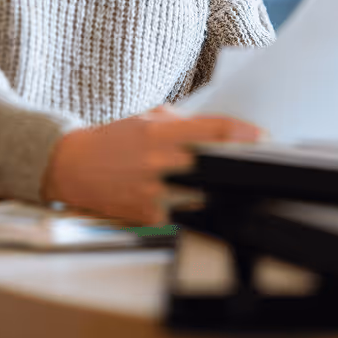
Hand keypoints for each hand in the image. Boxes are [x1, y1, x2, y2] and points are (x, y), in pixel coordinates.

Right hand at [41, 105, 263, 224]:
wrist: (75, 167)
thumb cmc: (114, 139)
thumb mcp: (149, 119)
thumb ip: (185, 123)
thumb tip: (223, 130)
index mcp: (161, 133)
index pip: (215, 130)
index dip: (245, 133)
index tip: (263, 136)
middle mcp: (160, 163)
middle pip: (217, 164)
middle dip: (240, 161)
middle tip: (255, 159)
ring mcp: (156, 194)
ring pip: (207, 193)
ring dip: (224, 187)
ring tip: (234, 181)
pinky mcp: (151, 218)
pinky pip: (187, 213)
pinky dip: (200, 205)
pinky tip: (204, 199)